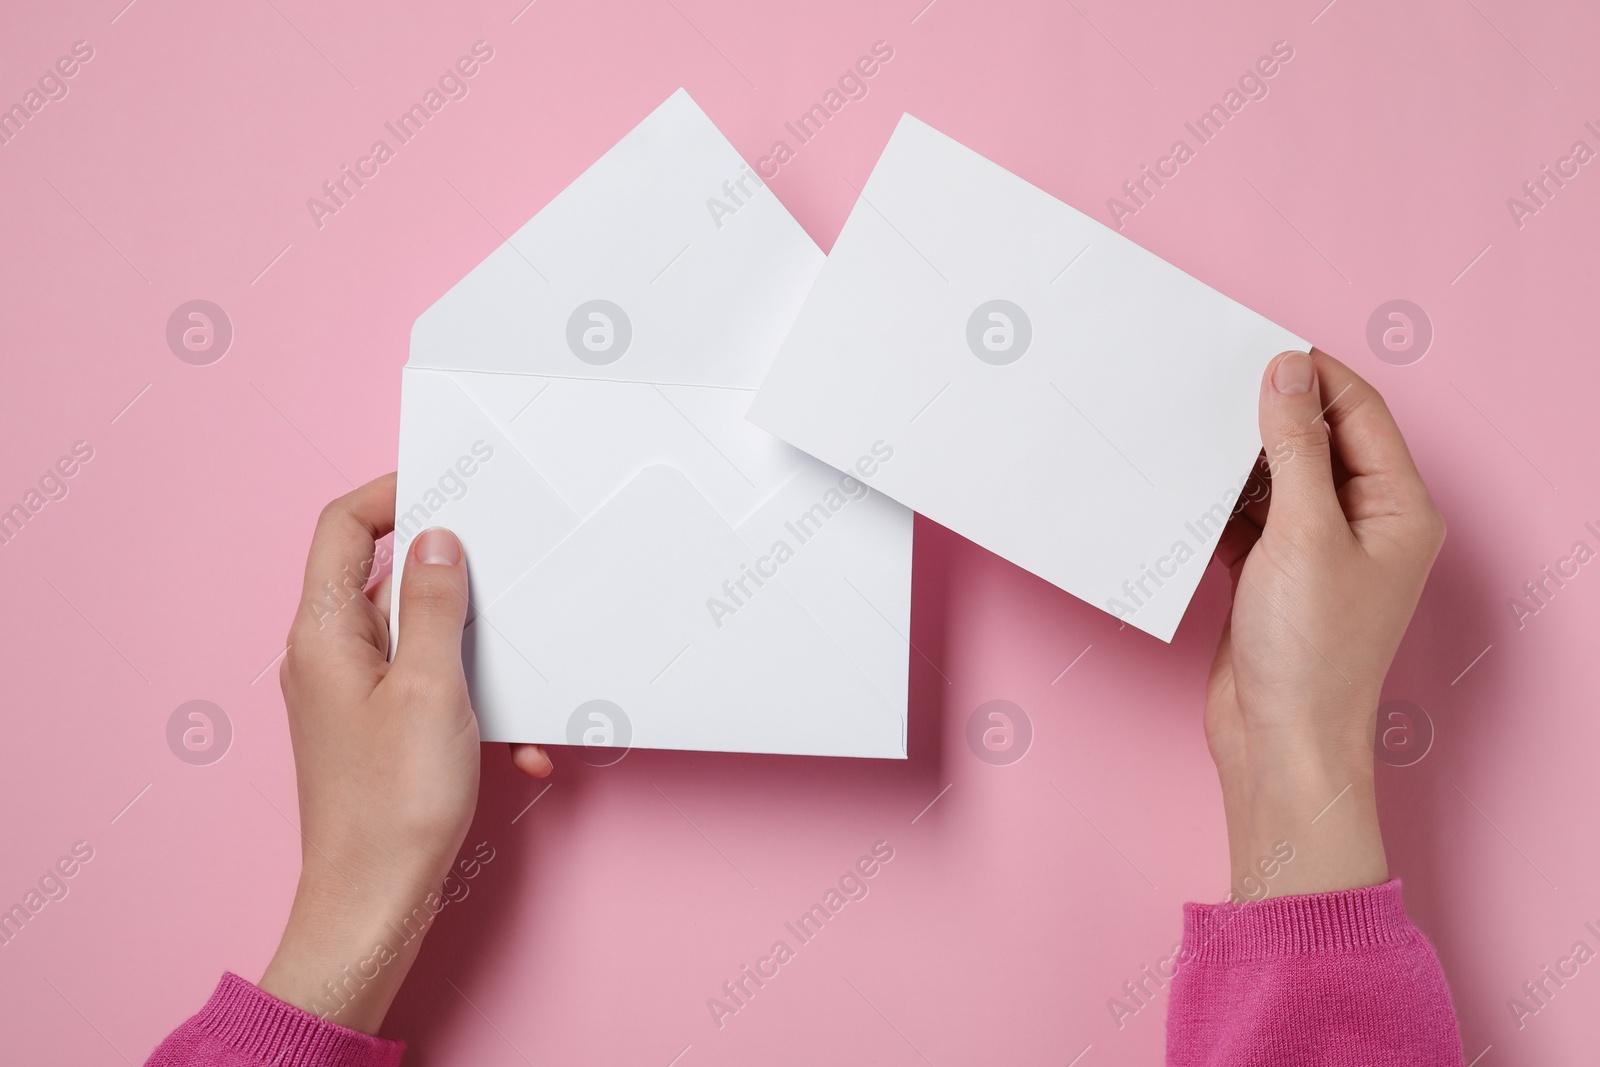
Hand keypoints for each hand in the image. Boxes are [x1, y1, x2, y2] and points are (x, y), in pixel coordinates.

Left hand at [257, 474, 549, 1032]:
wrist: (374, 906)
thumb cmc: (391, 807)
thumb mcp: (431, 688)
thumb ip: (435, 604)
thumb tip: (436, 540)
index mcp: (323, 633)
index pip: (342, 526)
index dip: (392, 494)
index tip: (449, 486)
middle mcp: (330, 655)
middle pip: (391, 580)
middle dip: (461, 589)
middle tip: (509, 586)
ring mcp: (354, 694)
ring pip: (425, 640)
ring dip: (481, 663)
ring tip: (518, 703)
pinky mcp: (382, 730)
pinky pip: (434, 691)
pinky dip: (477, 710)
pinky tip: (516, 750)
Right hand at [1206, 350, 1444, 900]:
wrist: (1279, 741)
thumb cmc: (1311, 654)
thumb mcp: (1304, 534)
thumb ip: (1296, 447)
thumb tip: (1288, 372)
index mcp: (1399, 509)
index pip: (1360, 412)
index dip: (1314, 375)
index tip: (1258, 348)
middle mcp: (1365, 523)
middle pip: (1319, 439)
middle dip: (1272, 411)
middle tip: (1216, 382)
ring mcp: (1318, 550)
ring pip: (1279, 477)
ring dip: (1241, 456)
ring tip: (1194, 428)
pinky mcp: (1274, 574)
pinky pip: (1248, 516)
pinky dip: (1221, 500)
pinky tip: (1187, 486)